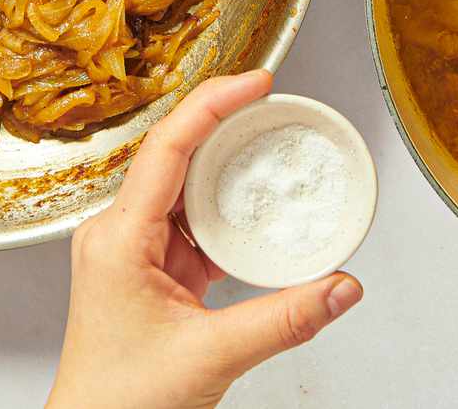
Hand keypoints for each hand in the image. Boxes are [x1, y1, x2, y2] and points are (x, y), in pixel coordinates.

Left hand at [47, 70, 363, 408]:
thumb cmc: (120, 403)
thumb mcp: (212, 358)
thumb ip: (285, 320)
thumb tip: (340, 286)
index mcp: (118, 239)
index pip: (167, 147)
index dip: (213, 104)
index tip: (257, 81)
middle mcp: (117, 234)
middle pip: (175, 154)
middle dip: (226, 123)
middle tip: (274, 102)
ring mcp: (131, 249)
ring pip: (184, 185)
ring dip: (226, 164)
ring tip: (271, 140)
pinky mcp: (147, 268)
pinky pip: (189, 218)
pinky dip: (224, 207)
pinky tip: (254, 204)